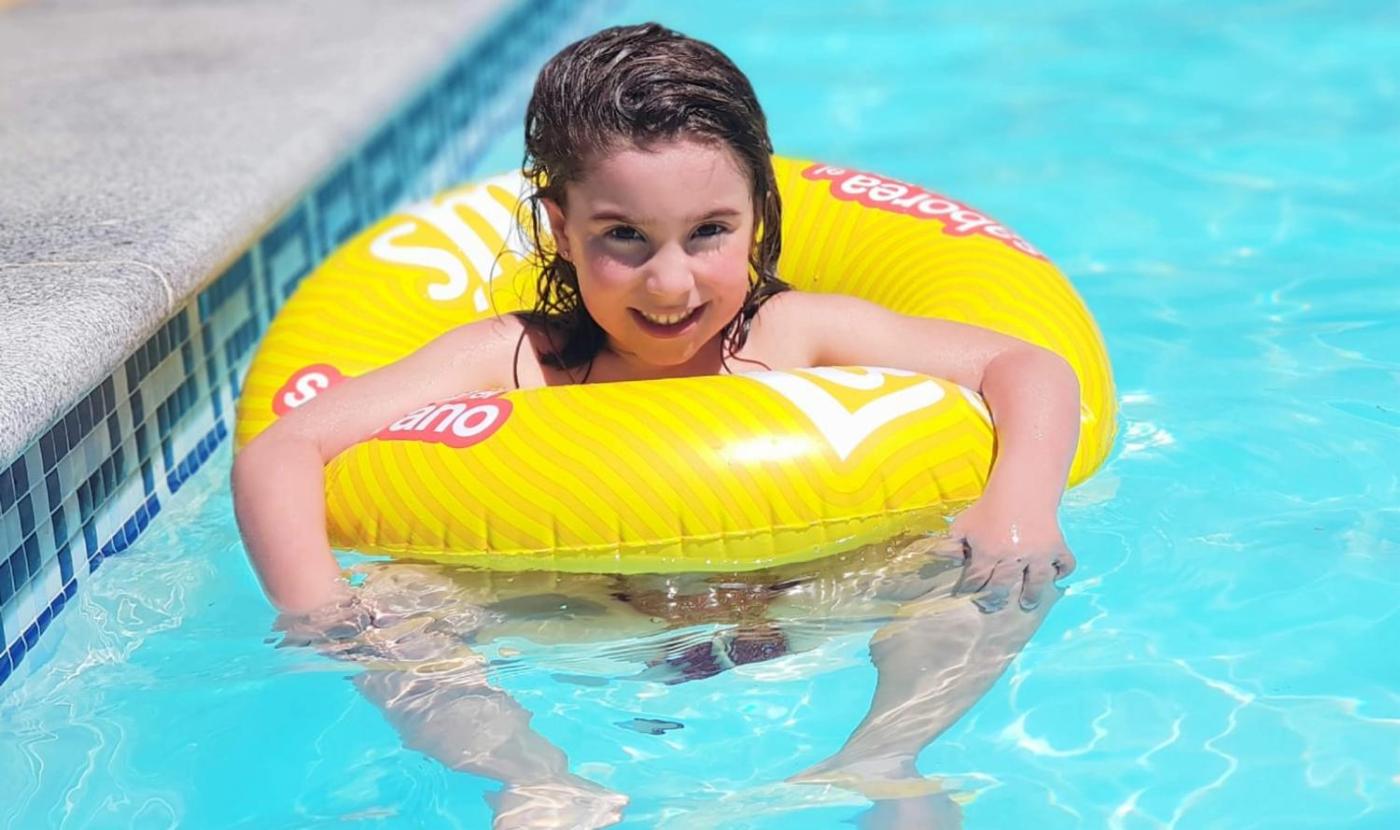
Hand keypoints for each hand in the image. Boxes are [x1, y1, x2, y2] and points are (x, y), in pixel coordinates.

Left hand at [948, 497, 1074, 612]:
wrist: (1020, 489)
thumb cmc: (989, 509)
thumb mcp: (964, 524)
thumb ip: (950, 545)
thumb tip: (937, 561)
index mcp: (988, 551)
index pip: (976, 580)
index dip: (970, 589)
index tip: (968, 595)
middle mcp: (1013, 556)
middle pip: (1002, 587)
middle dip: (994, 600)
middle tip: (993, 606)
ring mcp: (1037, 553)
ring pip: (1036, 583)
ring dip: (1031, 596)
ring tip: (1027, 604)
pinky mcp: (1056, 546)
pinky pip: (1064, 564)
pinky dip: (1062, 571)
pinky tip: (1055, 575)